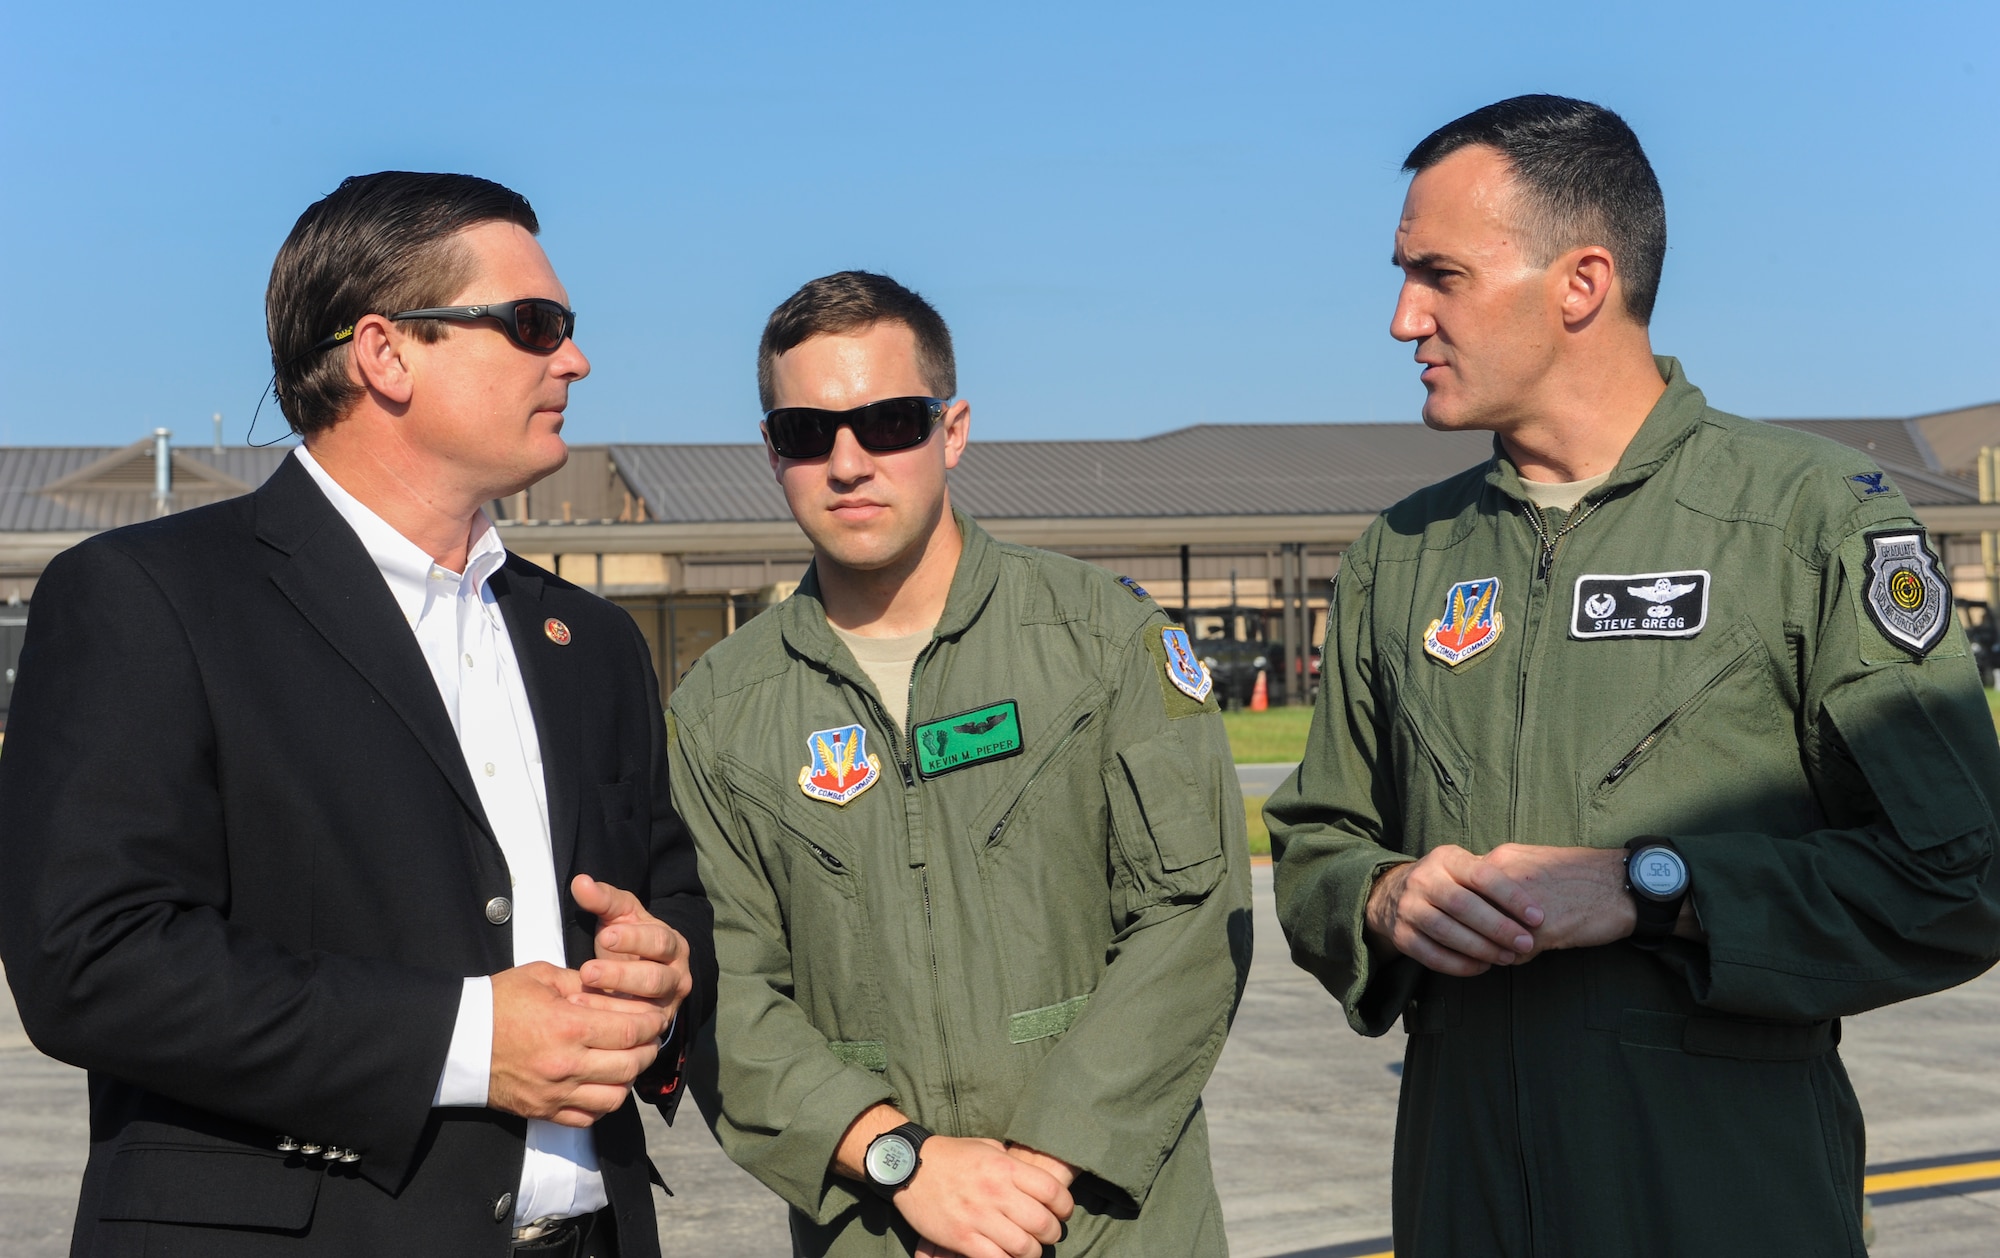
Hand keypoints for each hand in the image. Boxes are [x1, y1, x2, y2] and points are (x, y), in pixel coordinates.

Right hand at [487, 962, 665, 1126]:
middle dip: (648, 1050)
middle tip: (650, 1037)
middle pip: (630, 1066)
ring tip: (630, 1060)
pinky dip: (604, 1104)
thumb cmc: (496, 1003)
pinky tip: (604, 1084)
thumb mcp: (541, 977)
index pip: (630, 1031)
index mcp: (568, 1027)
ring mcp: (555, 1093)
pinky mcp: (544, 1111)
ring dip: (630, 1078)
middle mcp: (566, 1065)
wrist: (455, 1041)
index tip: (657, 1016)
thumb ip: (582, 983)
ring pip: (615, 1097)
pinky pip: (588, 1118)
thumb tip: (613, 991)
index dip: (651, 1024)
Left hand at [570, 874, 691, 1024]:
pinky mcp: (654, 1028)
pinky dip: (611, 1025)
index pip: (659, 941)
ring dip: (611, 1005)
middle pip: (655, 978)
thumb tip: (581, 881)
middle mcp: (677, 977)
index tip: (605, 936)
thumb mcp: (619, 917)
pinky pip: (637, 1031)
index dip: (634, 939)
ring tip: (578, 999)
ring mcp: (667, 1005)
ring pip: (647, 1009)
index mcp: (673, 945)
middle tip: (587, 971)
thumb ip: (603, 899)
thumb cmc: (628, 942)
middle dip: (620, 975)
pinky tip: (585, 1020)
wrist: (642, 973)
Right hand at [896, 1135, 1070, 1257]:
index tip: (1062, 1212)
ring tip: (1028, 1248)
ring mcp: (978, 1217)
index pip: (1052, 1191)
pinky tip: (1006, 1256)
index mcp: (1005, 1167)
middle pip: (1043, 1223)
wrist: (909, 1167)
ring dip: (1032, 1252)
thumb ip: (1012, 1163)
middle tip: (1047, 1234)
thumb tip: (1034, 1179)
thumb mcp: (986, 1147)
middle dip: (1052, 1234)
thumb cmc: (951, 1155)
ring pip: (1024, 1247)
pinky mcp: (961, 1238)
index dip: (1065, 1206)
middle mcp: (995, 1192)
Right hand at [1365, 845, 1541, 975]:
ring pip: (1447, 932)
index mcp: (1445, 859)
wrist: (1392, 894)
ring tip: (1507, 957)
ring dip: (1482, 948)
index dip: (1512, 897)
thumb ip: (1492, 877)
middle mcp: (1423, 880)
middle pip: (1463, 906)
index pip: (1482, 875)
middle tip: (1526, 943)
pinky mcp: (1401, 936)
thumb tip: (1540, 896)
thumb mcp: (1463, 866)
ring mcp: (1408, 908)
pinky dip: (1460, 965)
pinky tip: (1482, 966)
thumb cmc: (1447, 882)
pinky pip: (1432, 955)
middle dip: (1499, 927)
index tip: (1538, 917)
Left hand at [1475, 844, 1635, 956]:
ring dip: (1497, 947)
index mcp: (1502, 859)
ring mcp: (1521, 905)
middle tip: (1487, 941)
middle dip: (1476, 932)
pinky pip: (1515, 953)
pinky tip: (1534, 952)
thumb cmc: (1581, 876)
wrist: (1623, 884)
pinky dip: (1520, 957)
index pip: (1462, 891)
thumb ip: (1504, 877)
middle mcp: (1506, 879)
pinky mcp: (1541, 931)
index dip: (1468, 912)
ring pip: (1490, 937)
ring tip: (1512, 947)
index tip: (1472, 922)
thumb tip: (1479, 898)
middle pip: (1470, 915)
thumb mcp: (1535, 862)